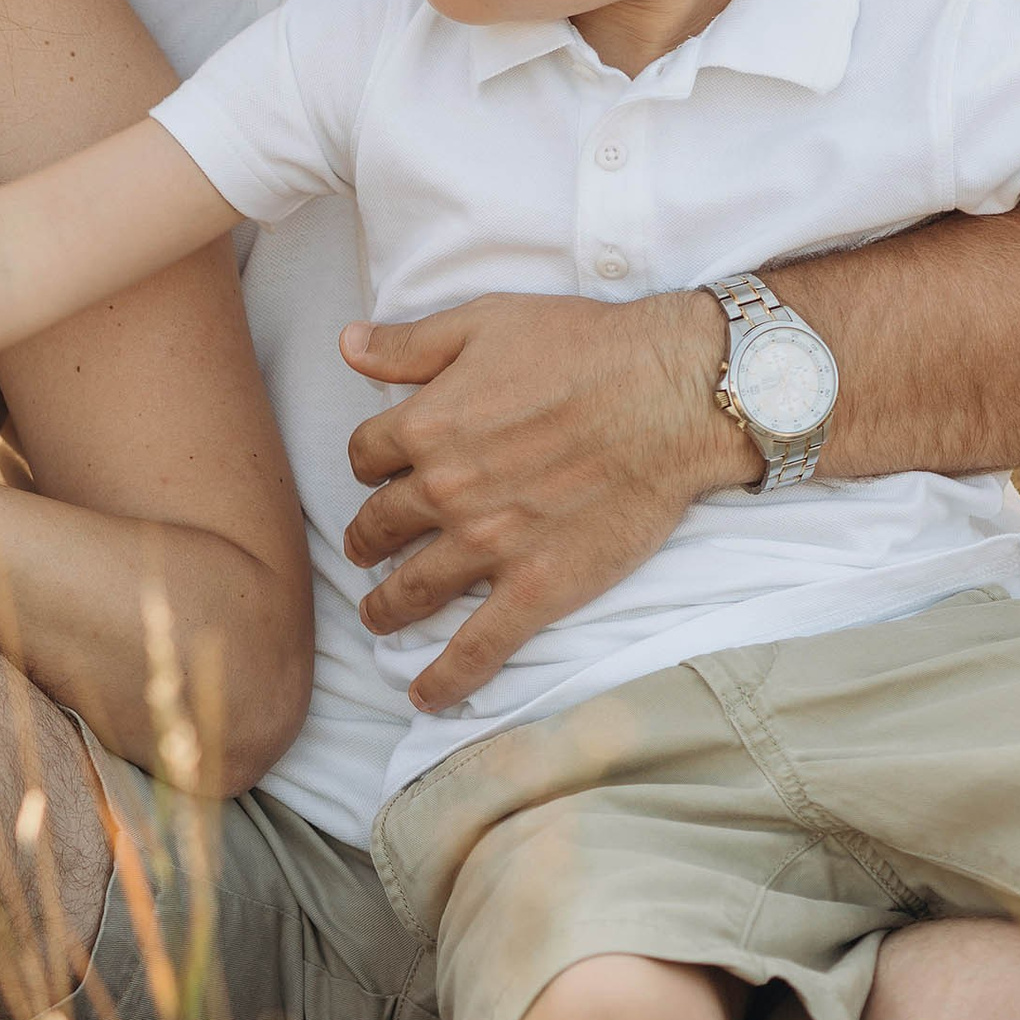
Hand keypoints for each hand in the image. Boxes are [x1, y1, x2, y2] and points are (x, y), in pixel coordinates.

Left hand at [340, 289, 752, 709]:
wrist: (671, 395)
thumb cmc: (584, 348)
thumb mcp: (486, 322)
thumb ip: (410, 343)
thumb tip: (347, 344)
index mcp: (427, 426)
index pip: (365, 455)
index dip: (370, 463)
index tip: (382, 471)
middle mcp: (446, 492)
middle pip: (380, 526)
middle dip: (369, 539)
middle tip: (371, 549)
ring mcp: (490, 547)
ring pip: (412, 591)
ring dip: (386, 608)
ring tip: (379, 617)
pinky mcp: (537, 588)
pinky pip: (478, 648)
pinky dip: (446, 679)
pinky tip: (424, 697)